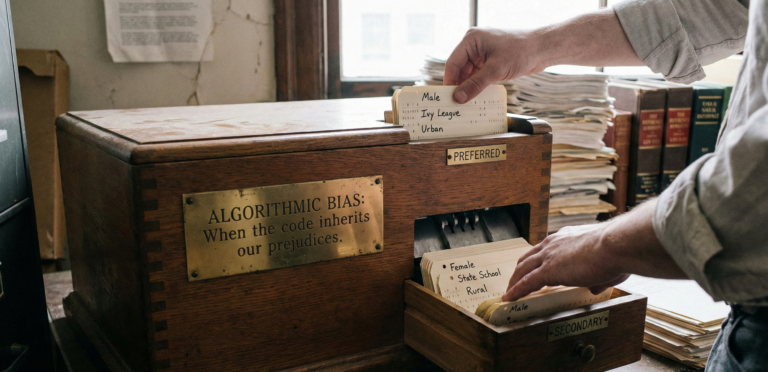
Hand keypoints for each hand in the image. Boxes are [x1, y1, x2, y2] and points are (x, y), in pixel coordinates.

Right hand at [444, 28, 544, 103]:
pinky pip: (479, 74)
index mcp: (471, 40)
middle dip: (459, 85)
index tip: (448, 98)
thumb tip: (459, 97)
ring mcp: (483, 52)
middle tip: (457, 103)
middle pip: (460, 69)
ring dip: (469, 86)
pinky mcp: (491, 60)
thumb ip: (475, 84)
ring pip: (469, 73)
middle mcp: (475, 45)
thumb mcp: (496, 70)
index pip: (453, 62)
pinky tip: (478, 97)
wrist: (543, 49)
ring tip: (467, 103)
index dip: (450, 81)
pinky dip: (478, 85)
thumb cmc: (521, 51)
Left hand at [502, 224, 628, 301]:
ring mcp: (549, 256)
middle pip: (529, 257)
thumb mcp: (607, 263)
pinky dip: (516, 291)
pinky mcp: (548, 270)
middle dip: (520, 270)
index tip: (533, 268)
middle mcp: (554, 243)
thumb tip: (594, 288)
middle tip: (516, 281)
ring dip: (514, 281)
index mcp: (567, 237)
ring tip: (509, 292)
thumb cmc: (617, 251)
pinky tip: (509, 299)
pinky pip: (526, 283)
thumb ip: (598, 277)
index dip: (537, 259)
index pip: (545, 249)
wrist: (615, 245)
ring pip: (523, 269)